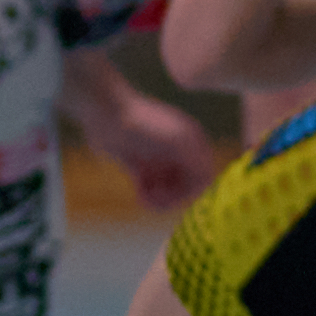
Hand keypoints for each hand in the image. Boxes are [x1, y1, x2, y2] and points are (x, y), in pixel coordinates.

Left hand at [96, 93, 225, 212]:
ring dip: (159, 198)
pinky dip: (147, 195)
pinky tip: (139, 194)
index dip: (193, 190)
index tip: (177, 196)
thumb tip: (209, 181)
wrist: (106, 114)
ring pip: (167, 188)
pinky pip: (150, 188)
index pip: (203, 175)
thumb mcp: (176, 141)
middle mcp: (177, 151)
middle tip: (156, 200)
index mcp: (191, 142)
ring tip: (145, 199)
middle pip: (185, 185)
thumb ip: (197, 161)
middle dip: (173, 196)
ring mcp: (158, 158)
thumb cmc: (144, 125)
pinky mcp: (139, 165)